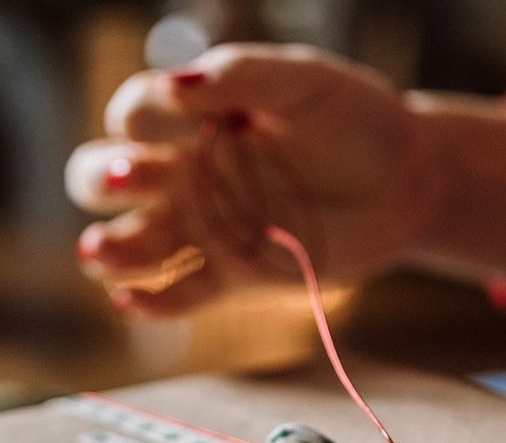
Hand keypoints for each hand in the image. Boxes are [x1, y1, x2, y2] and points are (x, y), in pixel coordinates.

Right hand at [66, 44, 441, 315]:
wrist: (405, 183)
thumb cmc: (353, 120)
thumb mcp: (304, 82)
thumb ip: (242, 75)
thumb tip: (177, 83)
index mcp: (193, 117)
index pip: (134, 113)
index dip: (144, 113)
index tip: (192, 111)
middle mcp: (184, 171)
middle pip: (102, 177)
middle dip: (102, 179)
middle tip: (132, 178)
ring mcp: (203, 226)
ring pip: (129, 243)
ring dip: (107, 250)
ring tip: (100, 253)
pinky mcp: (230, 275)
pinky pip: (177, 296)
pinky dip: (148, 303)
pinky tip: (132, 301)